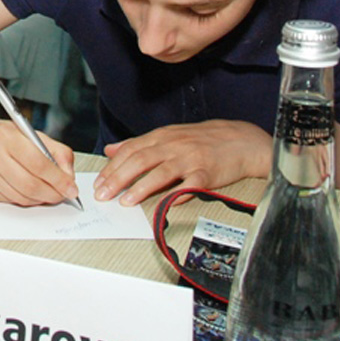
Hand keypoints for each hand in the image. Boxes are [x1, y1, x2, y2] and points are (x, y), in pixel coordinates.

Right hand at [0, 117, 78, 206]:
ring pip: (21, 196)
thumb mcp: (29, 133)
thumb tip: (68, 175)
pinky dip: (24, 199)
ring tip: (47, 193)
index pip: (39, 163)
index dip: (59, 179)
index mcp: (7, 135)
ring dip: (39, 199)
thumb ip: (54, 151)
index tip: (71, 188)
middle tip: (62, 195)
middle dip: (52, 193)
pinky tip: (27, 191)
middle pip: (30, 184)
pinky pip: (9, 200)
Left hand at [95, 121, 271, 205]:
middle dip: (118, 178)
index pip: (131, 150)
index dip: (112, 167)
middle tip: (103, 195)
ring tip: (125, 201)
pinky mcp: (208, 174)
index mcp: (162, 136)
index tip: (98, 183)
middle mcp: (174, 145)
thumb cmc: (202, 140)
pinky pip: (190, 185)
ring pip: (162, 172)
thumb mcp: (169, 135)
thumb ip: (139, 143)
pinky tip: (165, 205)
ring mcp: (191, 159)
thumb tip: (111, 150)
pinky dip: (177, 195)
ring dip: (141, 187)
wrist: (241, 140)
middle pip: (141, 160)